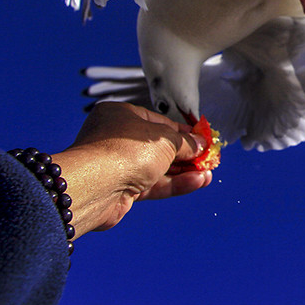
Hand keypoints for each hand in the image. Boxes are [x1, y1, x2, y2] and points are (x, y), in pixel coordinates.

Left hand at [51, 102, 212, 237]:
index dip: (184, 131)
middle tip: (208, 158)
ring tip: (208, 173)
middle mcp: (117, 139)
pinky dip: (176, 183)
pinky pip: (155, 184)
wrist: (96, 187)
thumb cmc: (122, 151)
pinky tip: (197, 182)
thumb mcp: (165, 139)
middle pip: (159, 146)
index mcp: (120, 116)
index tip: (203, 138)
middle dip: (187, 154)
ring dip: (185, 171)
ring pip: (159, 168)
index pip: (159, 122)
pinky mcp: (123, 189)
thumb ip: (185, 142)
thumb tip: (200, 144)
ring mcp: (120, 165)